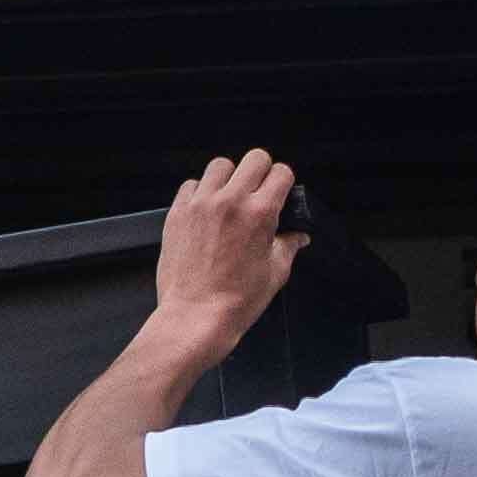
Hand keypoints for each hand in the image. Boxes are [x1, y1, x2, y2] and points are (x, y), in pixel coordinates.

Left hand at [153, 149, 303, 346]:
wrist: (194, 317)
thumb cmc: (235, 301)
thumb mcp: (275, 273)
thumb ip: (288, 245)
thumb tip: (298, 236)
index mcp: (260, 213)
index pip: (280, 173)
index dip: (284, 182)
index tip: (280, 193)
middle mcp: (230, 201)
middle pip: (254, 159)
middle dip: (261, 173)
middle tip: (258, 194)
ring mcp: (201, 204)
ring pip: (220, 165)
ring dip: (229, 178)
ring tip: (229, 200)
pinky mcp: (177, 213)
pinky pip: (191, 184)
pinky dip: (200, 192)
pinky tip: (206, 211)